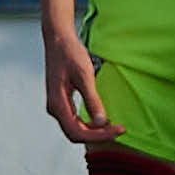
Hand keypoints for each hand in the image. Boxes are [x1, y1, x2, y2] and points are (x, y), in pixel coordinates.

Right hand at [42, 14, 123, 145]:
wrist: (59, 39)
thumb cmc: (69, 53)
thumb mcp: (84, 75)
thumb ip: (92, 99)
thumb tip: (101, 121)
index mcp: (57, 104)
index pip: (77, 132)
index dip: (98, 136)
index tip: (117, 130)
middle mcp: (55, 108)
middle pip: (76, 134)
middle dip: (98, 135)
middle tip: (119, 129)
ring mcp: (58, 106)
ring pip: (76, 128)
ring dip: (95, 130)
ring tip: (114, 125)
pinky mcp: (63, 101)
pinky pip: (76, 120)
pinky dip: (90, 123)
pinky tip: (103, 118)